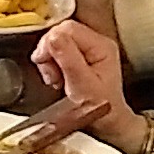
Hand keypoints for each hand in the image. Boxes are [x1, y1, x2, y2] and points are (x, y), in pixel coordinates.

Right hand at [30, 18, 145, 150]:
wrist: (108, 125)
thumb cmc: (100, 110)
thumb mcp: (82, 86)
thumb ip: (68, 59)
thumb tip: (53, 36)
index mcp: (101, 46)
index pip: (67, 29)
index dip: (50, 44)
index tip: (46, 63)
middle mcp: (96, 43)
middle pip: (60, 32)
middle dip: (49, 53)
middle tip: (52, 75)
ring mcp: (88, 49)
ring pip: (56, 41)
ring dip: (49, 60)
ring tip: (56, 79)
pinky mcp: (79, 56)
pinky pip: (57, 51)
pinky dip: (51, 64)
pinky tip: (57, 78)